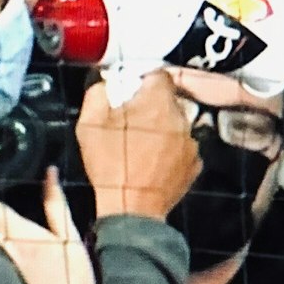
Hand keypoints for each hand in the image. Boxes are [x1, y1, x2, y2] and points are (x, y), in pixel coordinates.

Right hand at [76, 69, 202, 221]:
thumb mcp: (89, 123)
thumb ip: (97, 93)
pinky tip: (153, 160)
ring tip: (141, 144)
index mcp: (157, 102)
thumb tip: (105, 83)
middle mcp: (181, 119)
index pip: (159, 74)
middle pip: (168, 99)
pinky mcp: (194, 164)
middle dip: (151, 104)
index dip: (143, 78)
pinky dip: (170, 149)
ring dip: (162, 127)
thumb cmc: (111, 166)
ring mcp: (191, 143)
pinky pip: (183, 147)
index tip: (131, 88)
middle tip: (130, 119)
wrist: (131, 209)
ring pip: (177, 123)